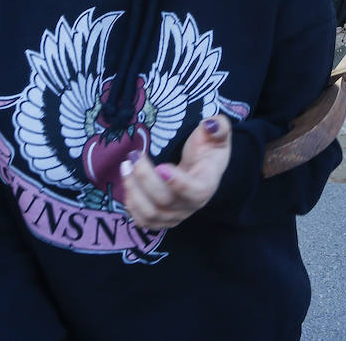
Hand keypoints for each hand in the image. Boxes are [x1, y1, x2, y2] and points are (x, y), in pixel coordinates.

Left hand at [121, 115, 232, 229]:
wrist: (202, 168)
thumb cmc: (208, 149)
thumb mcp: (217, 134)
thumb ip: (219, 127)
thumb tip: (210, 124)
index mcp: (208, 183)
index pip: (197, 192)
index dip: (178, 183)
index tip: (161, 166)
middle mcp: (193, 205)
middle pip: (165, 200)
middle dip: (144, 178)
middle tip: (133, 156)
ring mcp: (177, 215)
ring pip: (150, 213)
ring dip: (133, 190)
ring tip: (126, 166)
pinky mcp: (162, 220)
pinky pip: (143, 220)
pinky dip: (131, 203)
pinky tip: (129, 182)